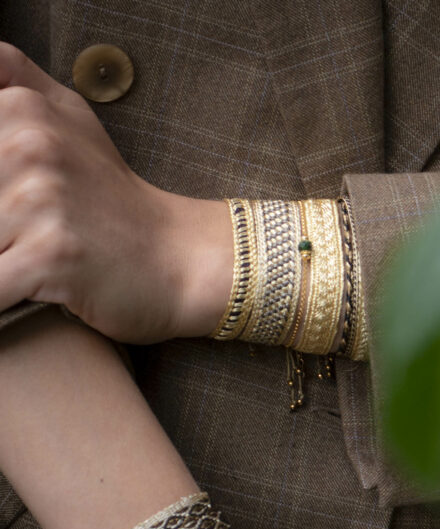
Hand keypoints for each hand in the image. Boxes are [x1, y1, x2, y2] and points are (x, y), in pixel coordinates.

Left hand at [0, 43, 231, 342]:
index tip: (16, 197)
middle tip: (30, 230)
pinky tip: (32, 290)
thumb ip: (15, 80)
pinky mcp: (50, 254)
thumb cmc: (116, 198)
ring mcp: (41, 200)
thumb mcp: (69, 118)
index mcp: (23, 110)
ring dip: (4, 256)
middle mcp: (30, 146)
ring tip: (32, 255)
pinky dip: (4, 294)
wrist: (180, 259)